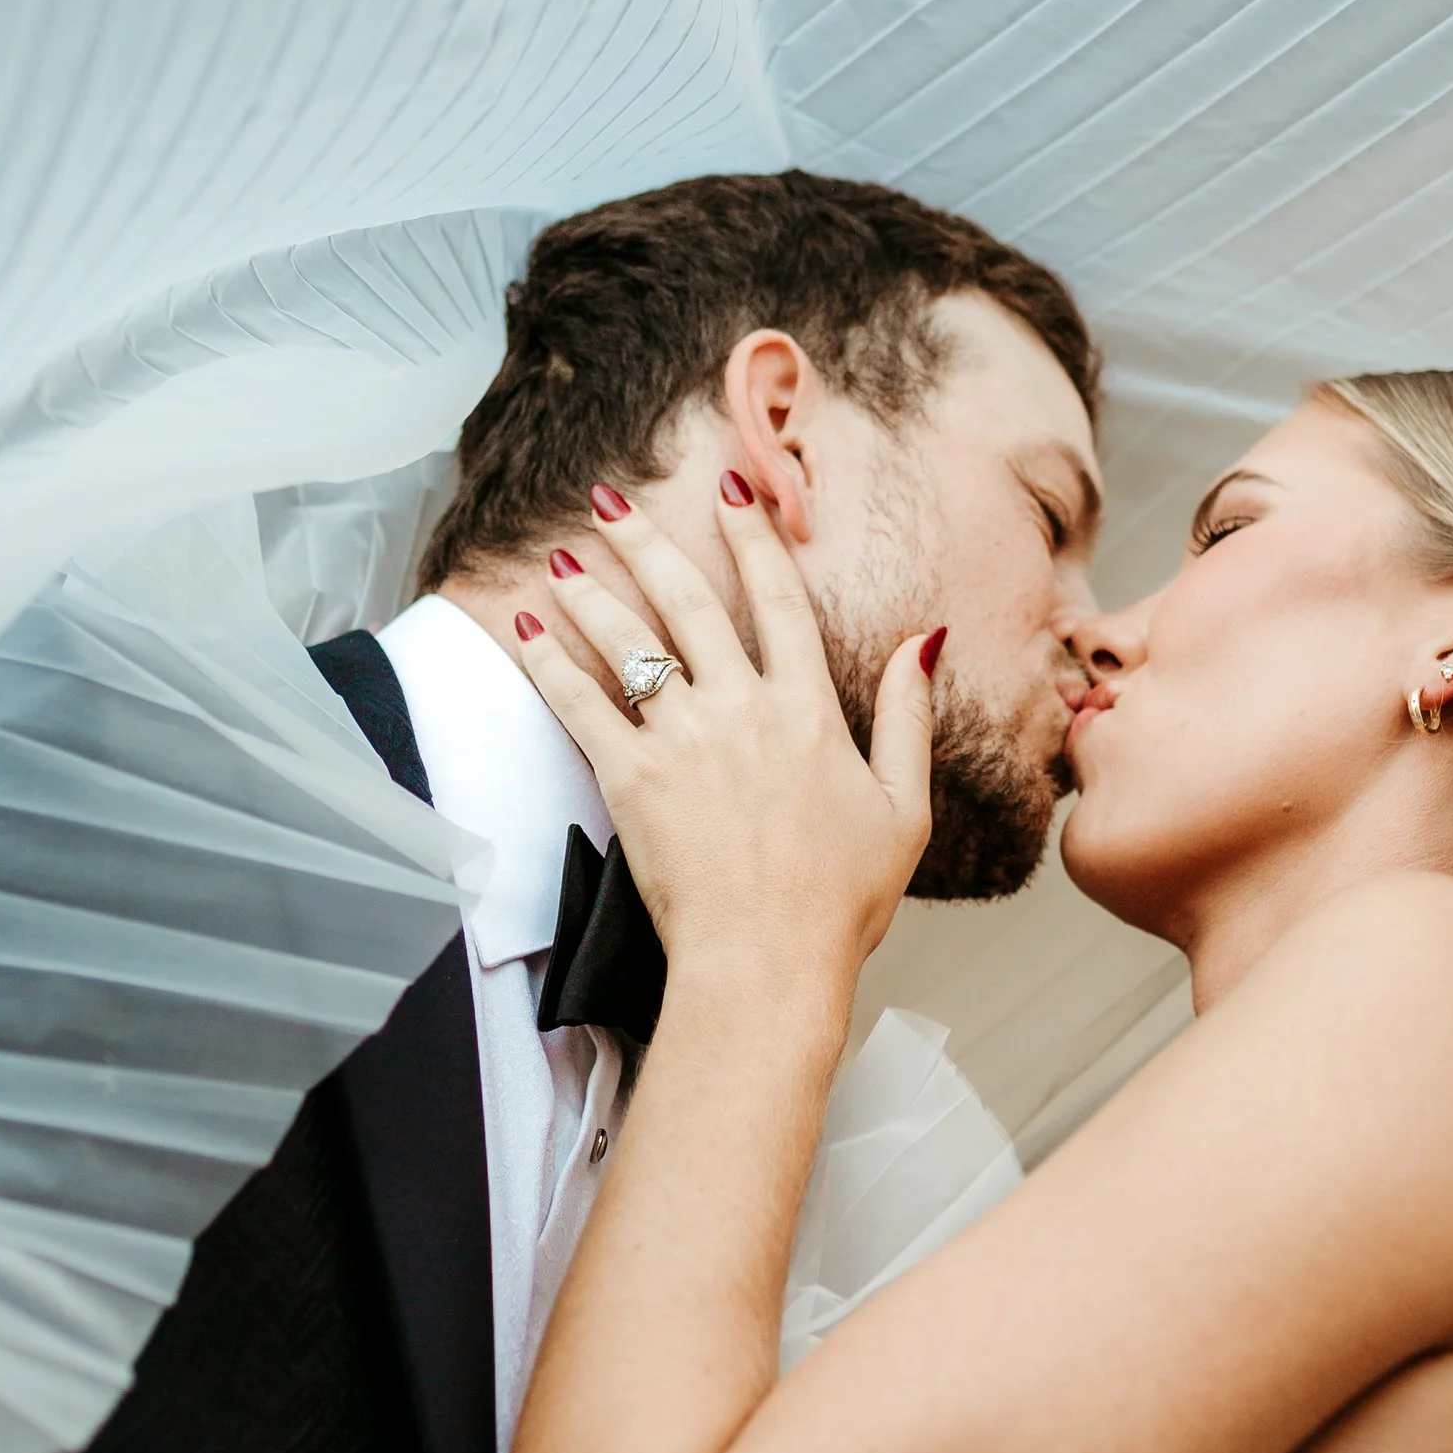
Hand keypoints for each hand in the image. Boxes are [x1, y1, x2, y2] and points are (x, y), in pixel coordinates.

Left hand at [514, 481, 935, 1000]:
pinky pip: (581, 706)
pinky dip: (550, 664)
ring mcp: (682, 742)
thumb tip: (924, 640)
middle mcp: (741, 710)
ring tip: (561, 555)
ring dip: (590, 592)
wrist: (769, 964)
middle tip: (611, 498)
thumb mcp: (902, 806)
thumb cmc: (840, 901)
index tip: (730, 488)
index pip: (777, 599)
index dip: (752, 536)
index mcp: (808, 711)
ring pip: (628, 644)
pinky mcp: (631, 782)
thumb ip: (906, 716)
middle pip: (687, 602)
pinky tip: (528, 630)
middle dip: (646, 541)